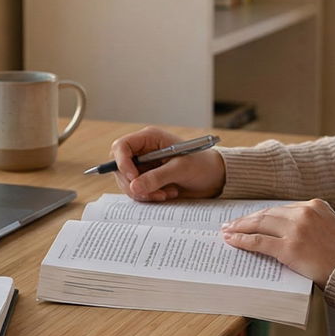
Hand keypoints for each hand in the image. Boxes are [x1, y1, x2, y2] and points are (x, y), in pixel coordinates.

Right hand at [109, 126, 225, 201]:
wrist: (215, 178)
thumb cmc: (202, 165)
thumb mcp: (181, 169)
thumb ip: (157, 177)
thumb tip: (134, 187)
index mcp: (149, 139)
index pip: (121, 147)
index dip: (121, 163)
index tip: (132, 178)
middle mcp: (143, 151)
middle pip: (119, 167)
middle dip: (131, 183)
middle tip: (150, 193)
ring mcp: (144, 166)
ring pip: (127, 182)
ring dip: (143, 192)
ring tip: (165, 193)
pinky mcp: (148, 180)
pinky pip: (137, 191)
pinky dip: (148, 196)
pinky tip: (167, 194)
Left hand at [220, 200, 334, 285]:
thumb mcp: (333, 229)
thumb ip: (313, 225)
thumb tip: (288, 232)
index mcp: (316, 205)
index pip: (281, 208)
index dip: (264, 214)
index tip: (252, 218)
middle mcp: (304, 213)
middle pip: (268, 214)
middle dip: (248, 219)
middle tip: (232, 223)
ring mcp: (295, 230)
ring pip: (260, 225)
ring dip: (240, 228)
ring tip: (228, 231)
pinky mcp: (289, 248)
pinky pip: (258, 242)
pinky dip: (242, 240)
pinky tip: (232, 241)